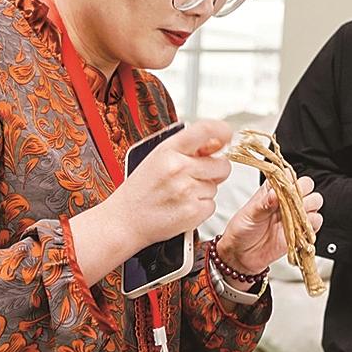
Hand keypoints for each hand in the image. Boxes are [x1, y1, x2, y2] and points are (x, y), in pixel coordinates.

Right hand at [104, 119, 233, 249]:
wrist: (124, 221)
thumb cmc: (141, 190)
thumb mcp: (157, 158)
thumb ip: (187, 149)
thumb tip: (217, 143)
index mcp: (169, 150)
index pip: (206, 130)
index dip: (222, 131)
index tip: (227, 136)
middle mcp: (179, 167)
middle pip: (223, 165)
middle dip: (214, 171)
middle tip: (194, 177)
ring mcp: (187, 190)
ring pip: (216, 187)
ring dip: (204, 191)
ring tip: (180, 194)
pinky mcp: (193, 211)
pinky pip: (212, 205)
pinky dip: (201, 208)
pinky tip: (181, 207)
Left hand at [216, 176, 322, 274]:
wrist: (241, 255)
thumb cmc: (242, 230)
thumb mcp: (249, 214)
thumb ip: (264, 203)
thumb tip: (275, 193)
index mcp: (273, 190)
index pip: (290, 176)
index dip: (291, 180)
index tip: (286, 189)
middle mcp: (287, 201)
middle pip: (308, 187)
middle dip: (304, 193)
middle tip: (293, 204)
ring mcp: (295, 215)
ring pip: (315, 203)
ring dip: (309, 209)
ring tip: (296, 217)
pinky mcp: (300, 232)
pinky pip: (315, 224)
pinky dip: (311, 226)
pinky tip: (300, 229)